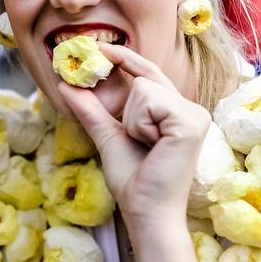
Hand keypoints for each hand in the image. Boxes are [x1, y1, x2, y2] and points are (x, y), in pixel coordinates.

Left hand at [58, 45, 208, 232]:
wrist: (146, 212)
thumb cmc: (134, 181)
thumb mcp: (107, 137)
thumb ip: (90, 110)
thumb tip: (65, 85)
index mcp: (177, 112)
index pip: (149, 74)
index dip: (125, 58)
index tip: (99, 48)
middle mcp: (191, 109)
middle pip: (143, 79)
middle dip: (127, 112)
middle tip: (140, 143)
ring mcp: (195, 114)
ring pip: (143, 87)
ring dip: (132, 121)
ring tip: (147, 147)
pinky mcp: (191, 122)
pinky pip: (149, 101)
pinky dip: (139, 125)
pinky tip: (154, 146)